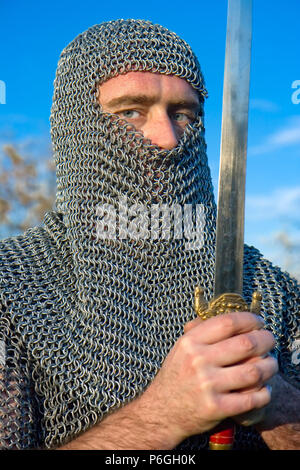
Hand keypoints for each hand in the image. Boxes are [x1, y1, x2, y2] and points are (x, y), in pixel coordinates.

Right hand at [141, 312, 277, 444]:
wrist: (162, 411)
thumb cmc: (176, 376)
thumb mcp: (181, 347)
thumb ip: (201, 330)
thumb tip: (227, 314)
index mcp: (190, 342)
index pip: (227, 323)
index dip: (249, 320)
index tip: (258, 322)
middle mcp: (198, 361)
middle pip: (246, 344)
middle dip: (265, 340)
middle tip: (270, 341)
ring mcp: (208, 385)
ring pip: (254, 371)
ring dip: (269, 367)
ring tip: (270, 364)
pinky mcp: (216, 408)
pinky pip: (252, 399)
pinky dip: (264, 393)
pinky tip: (264, 389)